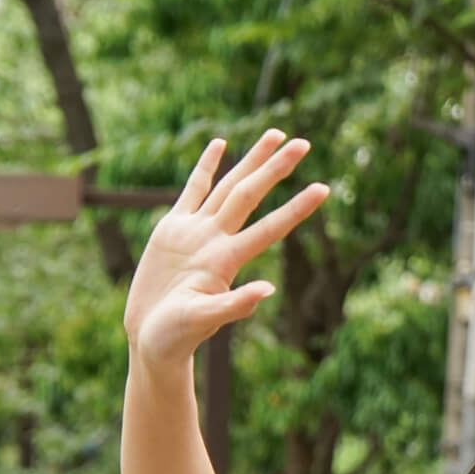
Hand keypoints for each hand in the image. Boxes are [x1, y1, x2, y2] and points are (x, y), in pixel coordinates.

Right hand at [123, 131, 329, 368]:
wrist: (150, 338)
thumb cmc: (176, 337)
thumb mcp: (203, 320)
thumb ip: (234, 305)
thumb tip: (267, 290)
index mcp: (226, 261)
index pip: (269, 228)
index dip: (295, 208)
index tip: (324, 189)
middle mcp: (216, 240)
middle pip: (250, 195)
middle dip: (275, 169)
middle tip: (303, 142)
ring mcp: (196, 232)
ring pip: (228, 187)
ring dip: (251, 161)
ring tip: (275, 135)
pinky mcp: (172, 230)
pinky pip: (193, 191)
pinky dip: (206, 167)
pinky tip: (221, 144)